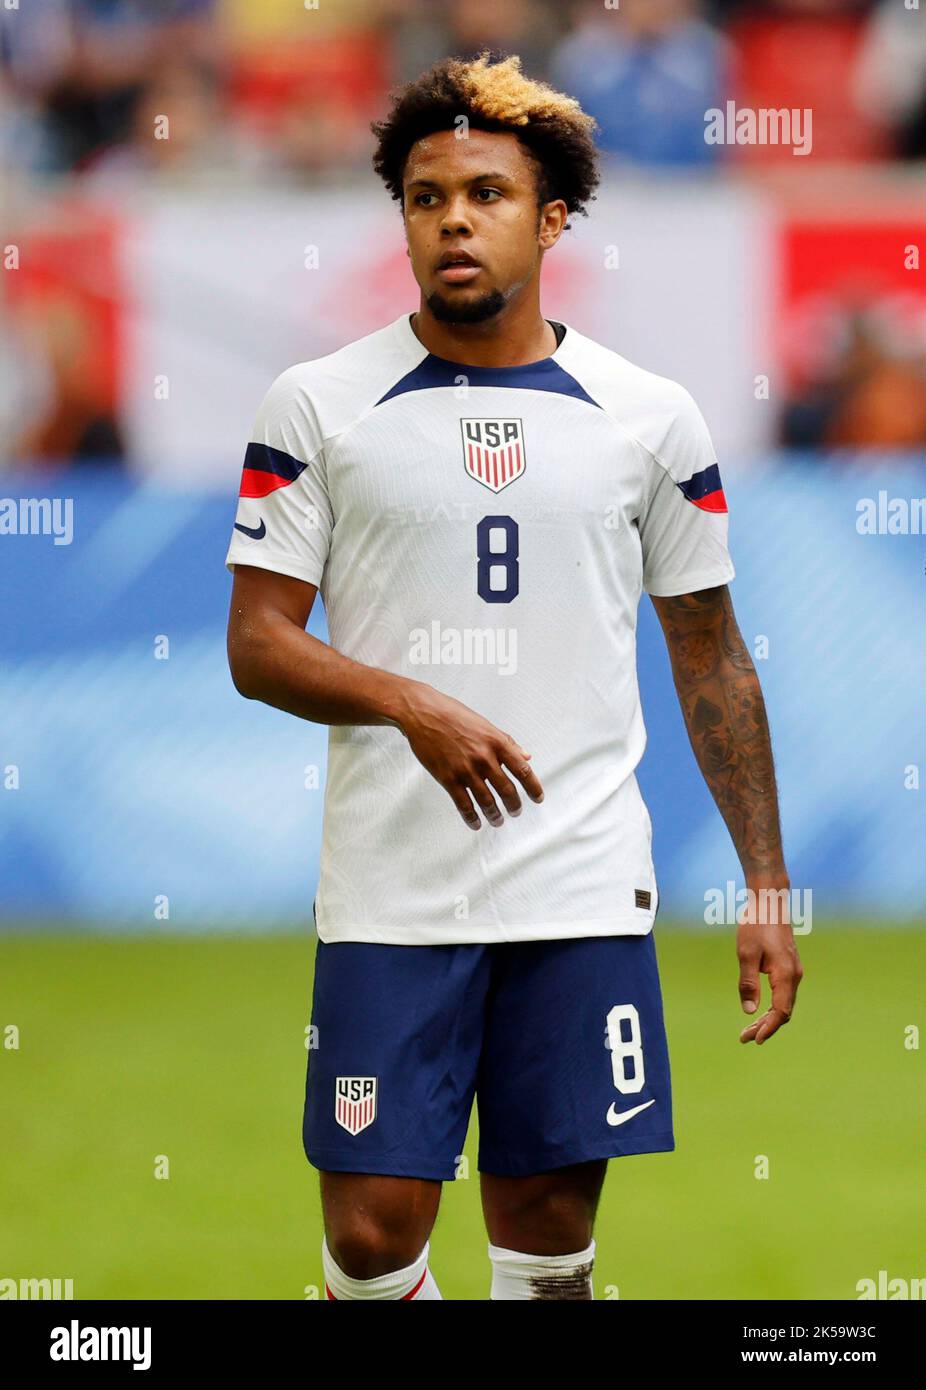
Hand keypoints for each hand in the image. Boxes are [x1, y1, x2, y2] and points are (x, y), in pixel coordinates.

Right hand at [398, 682, 543, 829]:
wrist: (423, 712)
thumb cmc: (453, 714)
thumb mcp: (486, 725)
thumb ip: (507, 742)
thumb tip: (525, 756)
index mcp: (496, 742)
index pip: (523, 770)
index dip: (533, 787)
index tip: (537, 798)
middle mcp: (484, 757)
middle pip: (507, 790)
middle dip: (514, 805)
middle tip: (516, 812)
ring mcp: (465, 769)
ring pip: (487, 801)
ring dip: (495, 815)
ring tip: (498, 820)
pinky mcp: (448, 778)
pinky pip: (463, 804)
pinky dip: (471, 817)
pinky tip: (476, 823)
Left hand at [736, 881, 802, 1044]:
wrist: (770, 902)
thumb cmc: (756, 925)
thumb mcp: (746, 954)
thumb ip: (748, 983)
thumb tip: (749, 1011)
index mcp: (786, 975)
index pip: (780, 1011)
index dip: (768, 1028)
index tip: (754, 1039)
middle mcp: (794, 976)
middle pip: (783, 1011)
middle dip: (765, 1027)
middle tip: (744, 1037)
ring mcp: (793, 972)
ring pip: (784, 1004)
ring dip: (768, 1018)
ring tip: (748, 1029)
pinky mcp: (789, 967)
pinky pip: (783, 994)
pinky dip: (772, 1007)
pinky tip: (759, 1011)